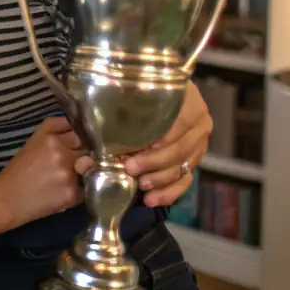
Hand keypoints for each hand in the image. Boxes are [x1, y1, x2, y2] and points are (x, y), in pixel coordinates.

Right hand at [0, 115, 88, 226]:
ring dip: (83, 172)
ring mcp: (69, 173)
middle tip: (71, 163)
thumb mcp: (33, 140)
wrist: (7, 200)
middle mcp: (61, 152)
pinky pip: (87, 187)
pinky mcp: (73, 193)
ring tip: (66, 178)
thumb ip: (56, 127)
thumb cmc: (18, 170)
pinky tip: (64, 191)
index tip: (76, 146)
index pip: (79, 132)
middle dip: (82, 154)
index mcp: (50, 138)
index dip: (78, 140)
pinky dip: (79, 189)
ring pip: (90, 167)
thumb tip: (76, 124)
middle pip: (87, 149)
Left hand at [123, 83, 210, 206]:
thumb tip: (90, 144)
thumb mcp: (132, 92)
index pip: (182, 121)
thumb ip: (119, 111)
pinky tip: (152, 199)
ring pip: (183, 166)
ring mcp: (200, 142)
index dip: (164, 137)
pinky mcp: (195, 159)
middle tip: (131, 168)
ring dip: (160, 179)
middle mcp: (200, 121)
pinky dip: (169, 192)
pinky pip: (186, 180)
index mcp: (189, 99)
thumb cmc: (137, 90)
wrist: (157, 93)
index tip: (143, 148)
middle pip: (180, 148)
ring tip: (140, 184)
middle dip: (154, 162)